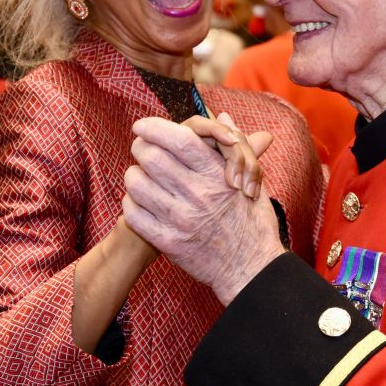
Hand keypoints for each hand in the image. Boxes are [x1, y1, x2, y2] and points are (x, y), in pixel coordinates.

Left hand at [123, 117, 284, 304]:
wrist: (251, 267)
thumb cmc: (253, 221)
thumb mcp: (253, 179)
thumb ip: (237, 146)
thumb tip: (223, 118)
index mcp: (218, 175)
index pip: (180, 139)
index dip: (156, 127)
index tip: (143, 125)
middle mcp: (198, 194)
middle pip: (152, 157)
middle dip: (141, 148)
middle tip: (142, 149)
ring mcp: (181, 220)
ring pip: (137, 183)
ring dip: (134, 175)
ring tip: (141, 175)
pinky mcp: (168, 242)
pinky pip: (134, 214)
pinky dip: (131, 202)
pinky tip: (141, 201)